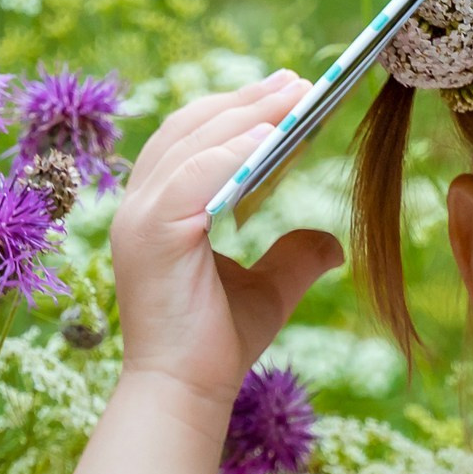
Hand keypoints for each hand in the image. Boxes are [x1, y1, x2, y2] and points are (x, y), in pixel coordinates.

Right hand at [110, 72, 343, 406]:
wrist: (187, 394)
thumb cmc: (216, 345)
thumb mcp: (268, 291)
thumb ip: (293, 258)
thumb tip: (334, 240)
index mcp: (159, 209)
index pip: (193, 139)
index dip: (238, 110)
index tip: (290, 89)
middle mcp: (138, 205)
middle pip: (191, 128)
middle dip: (247, 99)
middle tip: (300, 80)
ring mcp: (138, 217)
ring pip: (192, 142)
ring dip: (247, 113)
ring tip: (298, 94)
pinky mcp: (150, 234)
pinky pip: (193, 176)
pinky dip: (232, 151)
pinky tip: (273, 136)